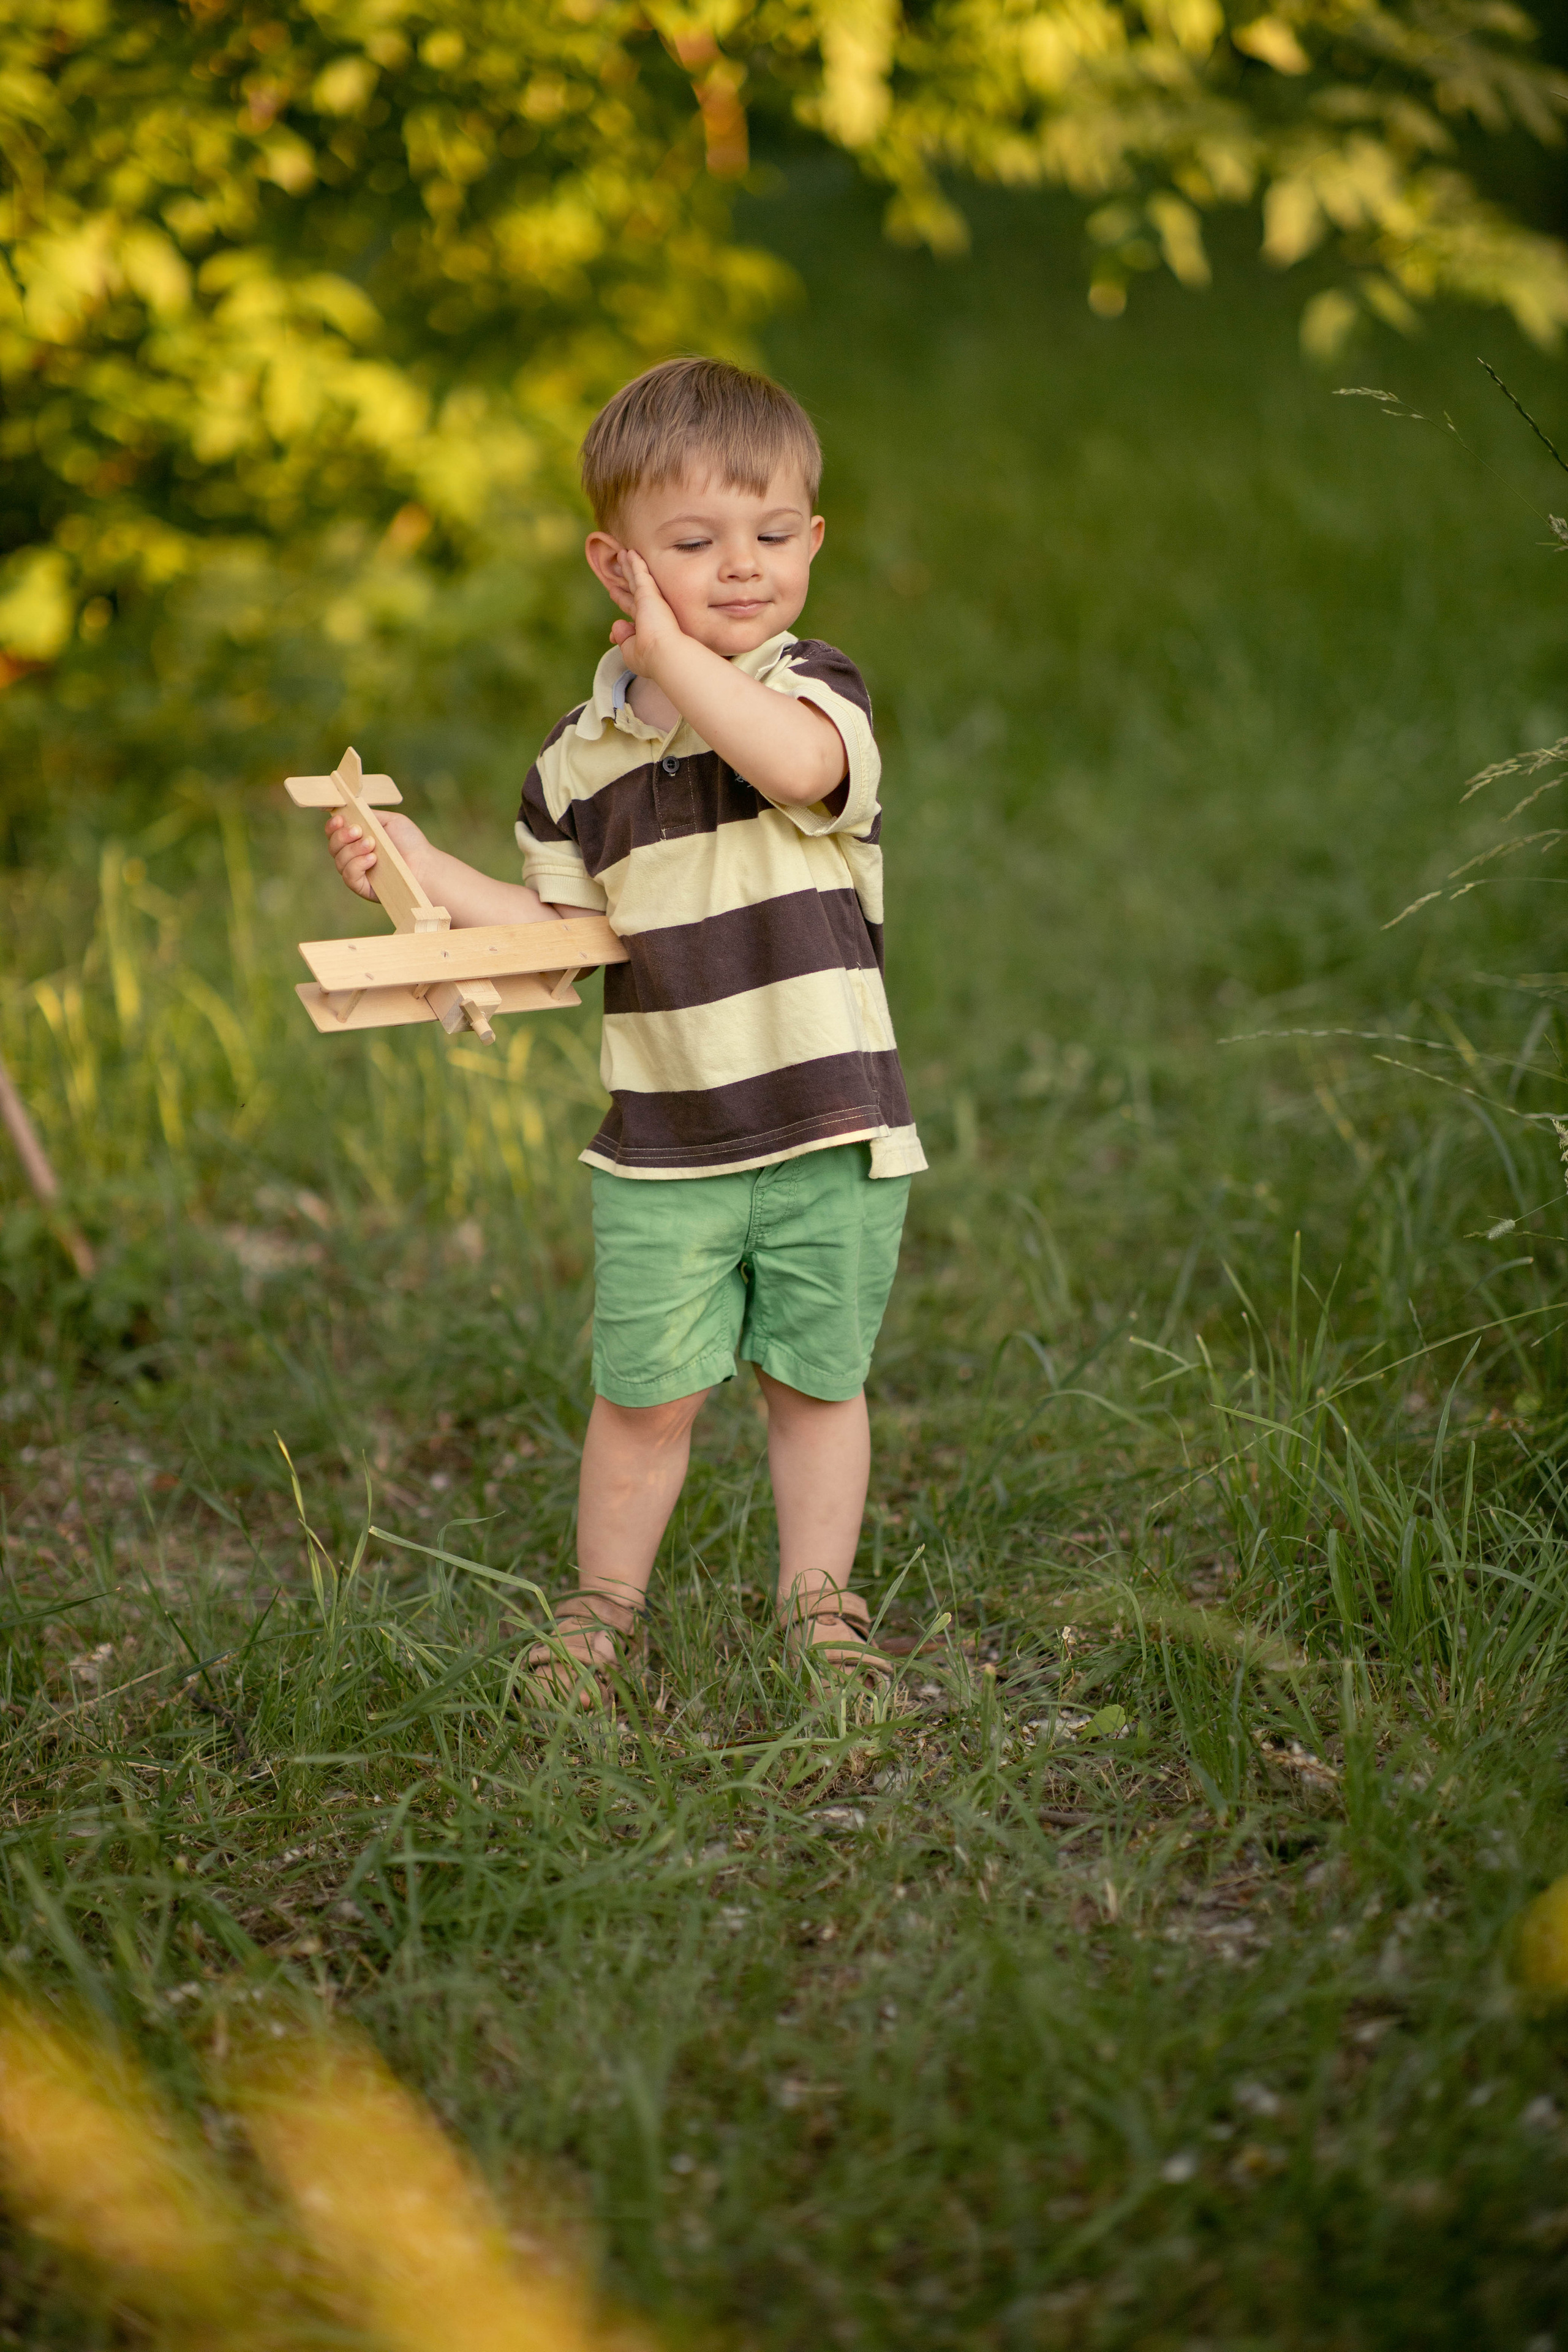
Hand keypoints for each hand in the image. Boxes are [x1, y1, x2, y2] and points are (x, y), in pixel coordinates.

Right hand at [325, 808, 427, 904]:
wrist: (424, 865)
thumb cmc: (410, 843)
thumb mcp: (389, 821)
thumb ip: (368, 815)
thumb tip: (348, 806)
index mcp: (357, 838)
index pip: (334, 832)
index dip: (333, 826)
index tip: (339, 818)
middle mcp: (353, 855)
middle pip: (333, 846)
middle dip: (342, 836)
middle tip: (359, 831)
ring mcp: (357, 872)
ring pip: (339, 860)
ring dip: (353, 850)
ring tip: (372, 845)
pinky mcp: (362, 887)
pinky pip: (349, 876)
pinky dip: (357, 865)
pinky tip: (372, 859)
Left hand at [607, 547, 682, 677]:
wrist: (664, 653)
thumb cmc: (649, 657)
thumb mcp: (630, 651)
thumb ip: (622, 637)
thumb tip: (615, 624)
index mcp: (646, 627)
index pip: (632, 613)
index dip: (623, 604)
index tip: (615, 597)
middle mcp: (650, 612)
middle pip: (633, 591)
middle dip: (626, 579)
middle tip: (620, 566)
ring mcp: (650, 601)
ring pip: (636, 579)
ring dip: (629, 566)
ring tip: (621, 553)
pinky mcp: (648, 594)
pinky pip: (639, 574)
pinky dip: (634, 563)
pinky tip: (629, 553)